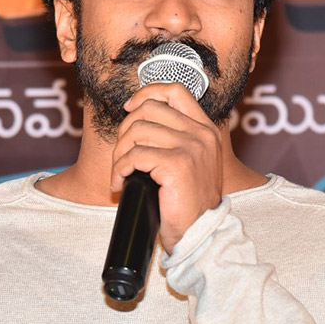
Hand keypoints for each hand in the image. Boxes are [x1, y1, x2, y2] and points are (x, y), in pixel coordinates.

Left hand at [112, 82, 223, 251]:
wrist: (200, 232)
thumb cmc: (189, 202)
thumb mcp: (191, 161)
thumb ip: (176, 137)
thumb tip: (137, 116)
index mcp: (206, 129)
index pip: (175, 91)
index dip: (146, 93)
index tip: (129, 109)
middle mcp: (201, 133)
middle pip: (148, 109)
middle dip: (125, 130)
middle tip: (122, 155)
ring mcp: (191, 147)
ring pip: (137, 131)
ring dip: (119, 153)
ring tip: (120, 172)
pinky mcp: (177, 165)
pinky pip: (134, 156)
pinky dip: (119, 170)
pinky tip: (119, 184)